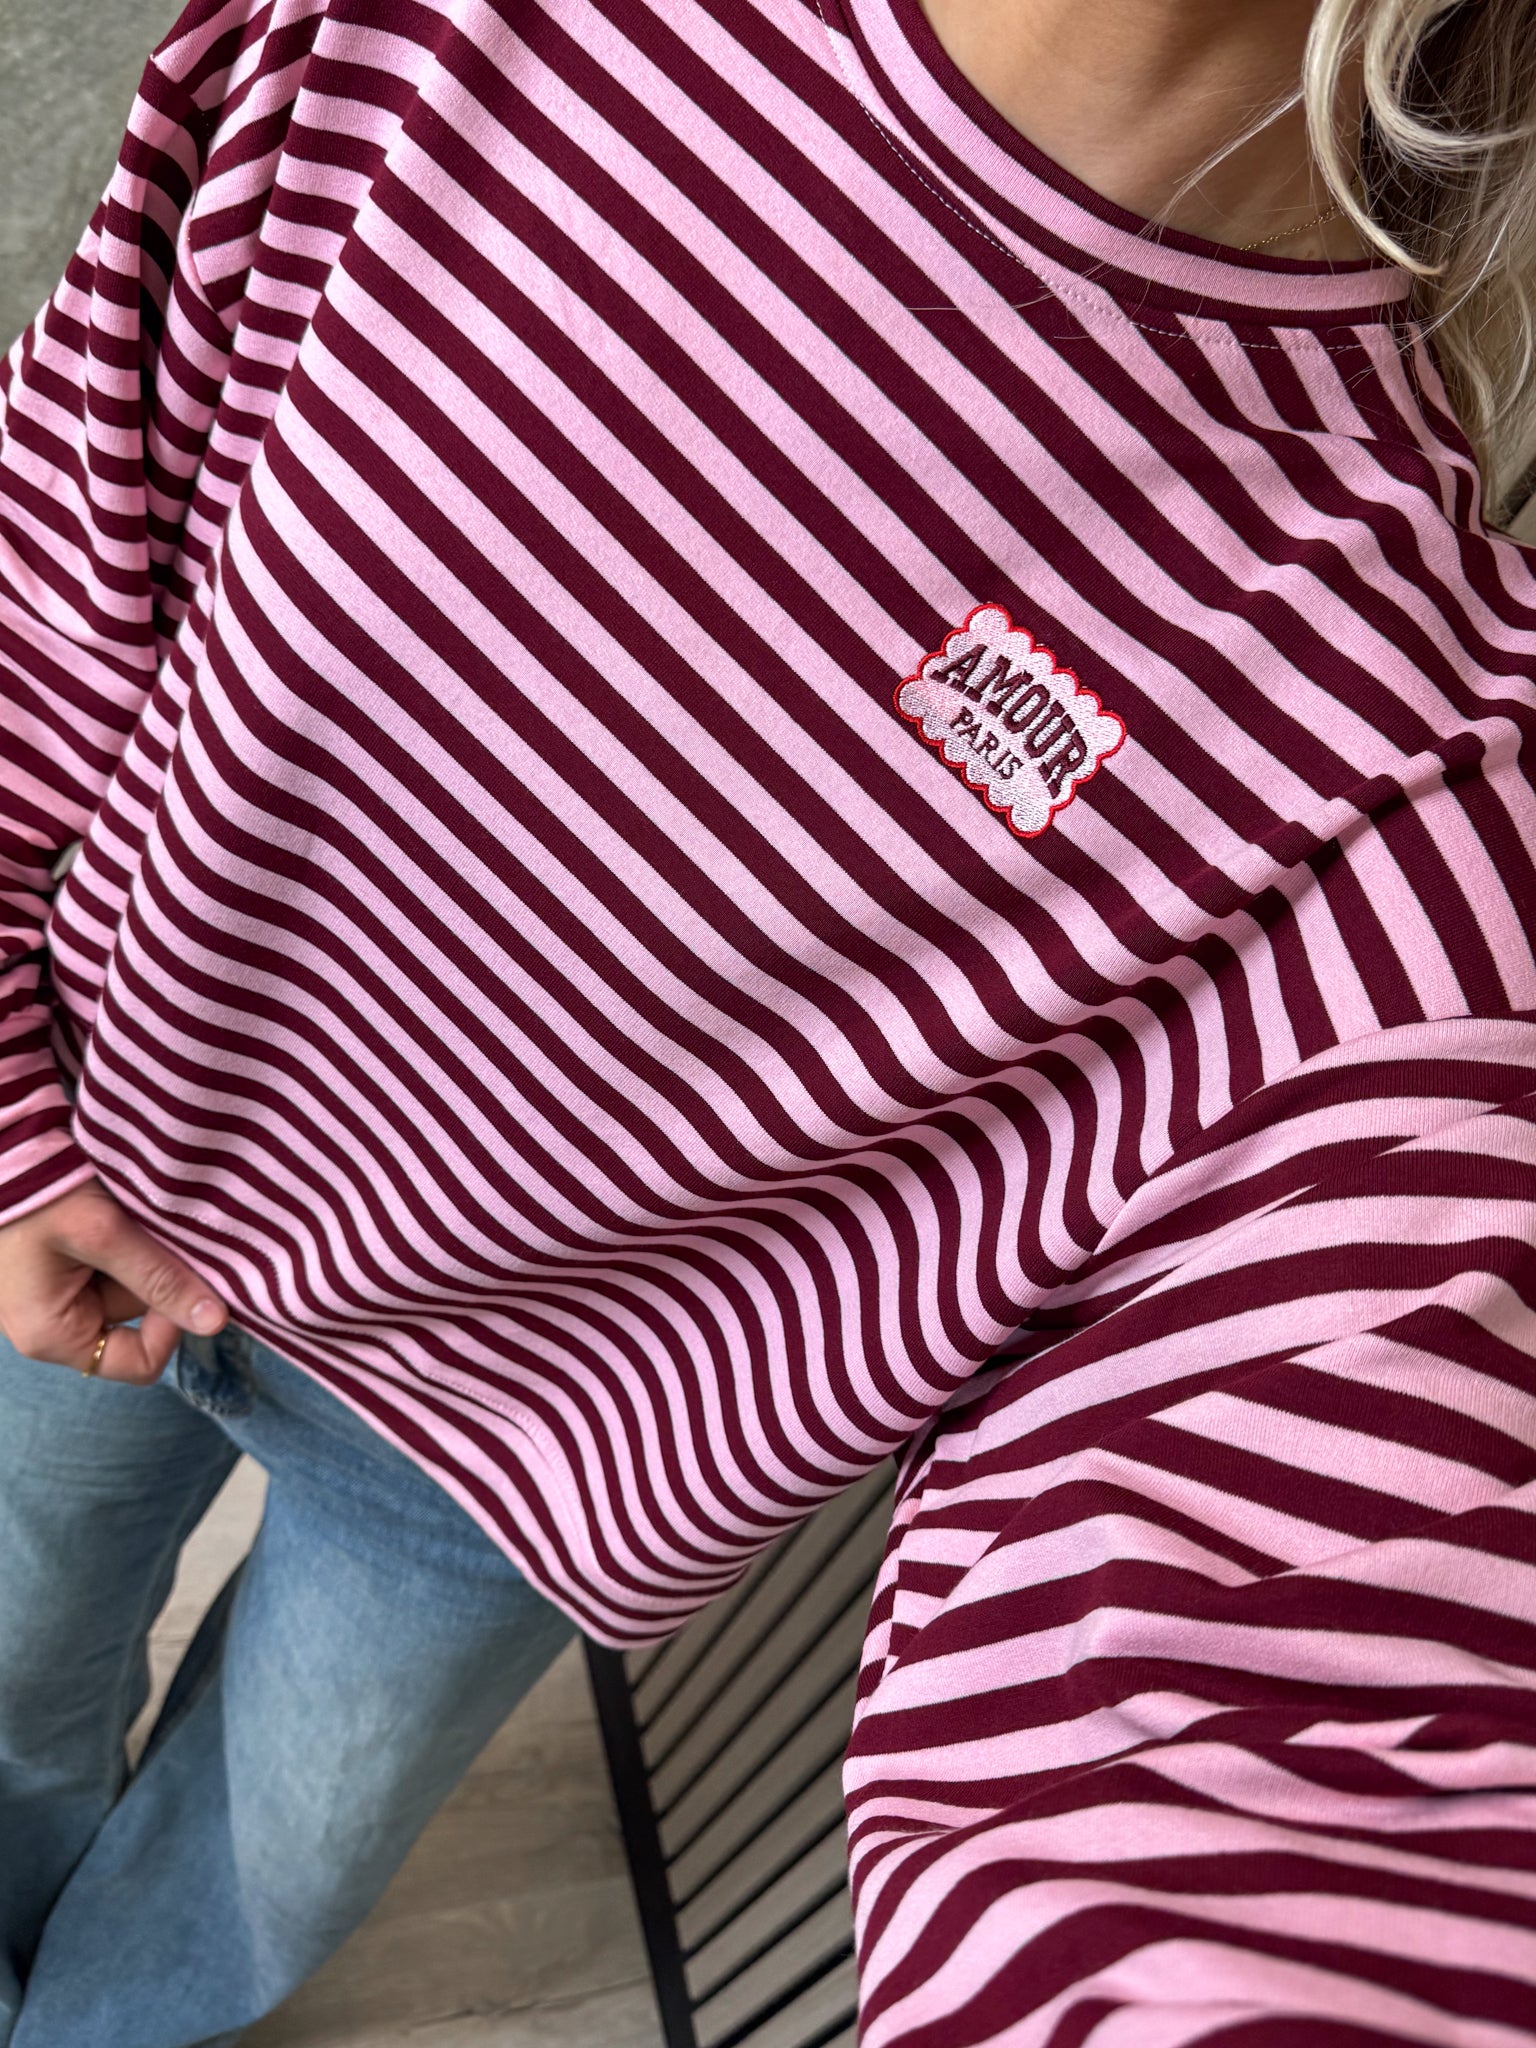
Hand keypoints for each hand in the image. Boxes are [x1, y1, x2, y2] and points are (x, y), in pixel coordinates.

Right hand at [0, 1179, 226, 1382]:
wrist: (2, 1151)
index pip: (141, 1363)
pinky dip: (126, 1243)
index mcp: (52, 1336)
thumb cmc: (39, 1195)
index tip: (180, 1278)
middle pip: (137, 1316)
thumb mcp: (104, 1234)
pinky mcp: (61, 1271)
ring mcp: (55, 1298)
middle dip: (153, 1275)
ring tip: (127, 1214)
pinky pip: (112, 1267)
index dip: (171, 1326)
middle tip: (146, 1229)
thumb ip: (160, 1279)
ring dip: (142, 1253)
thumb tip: (215, 1323)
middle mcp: (52, 1326)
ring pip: (130, 1286)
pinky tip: (117, 1214)